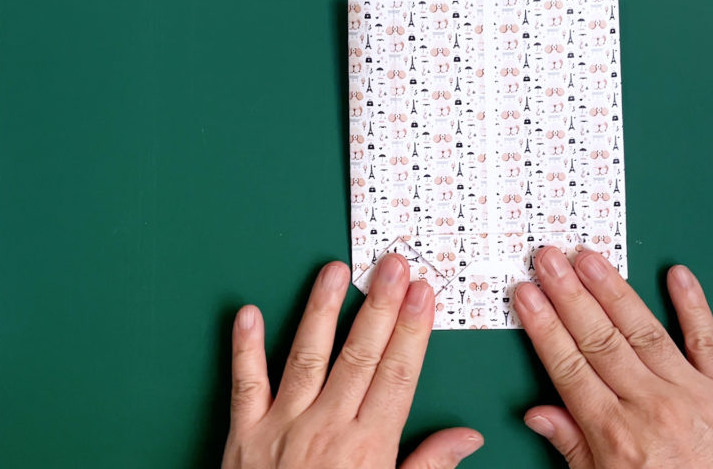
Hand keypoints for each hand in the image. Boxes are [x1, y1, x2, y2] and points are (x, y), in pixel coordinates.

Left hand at [222, 254, 483, 468]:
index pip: (398, 374)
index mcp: (368, 447)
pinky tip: (247, 313)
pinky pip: (244, 384)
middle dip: (379, 305)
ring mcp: (282, 426)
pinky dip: (244, 348)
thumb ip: (428, 467)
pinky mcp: (244, 434)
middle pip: (359, 355)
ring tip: (335, 271)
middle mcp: (326, 428)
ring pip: (306, 356)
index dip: (413, 329)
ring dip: (321, 310)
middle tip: (392, 264)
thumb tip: (468, 437)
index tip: (424, 293)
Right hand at [514, 247, 712, 468]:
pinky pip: (707, 339)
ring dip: (612, 289)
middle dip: (569, 294)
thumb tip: (536, 413)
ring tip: (589, 257)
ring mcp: (692, 393)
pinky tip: (677, 274)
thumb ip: (573, 447)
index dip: (544, 326)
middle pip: (600, 340)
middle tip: (548, 258)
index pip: (569, 367)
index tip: (527, 295)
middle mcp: (652, 407)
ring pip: (643, 330)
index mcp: (617, 436)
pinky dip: (693, 305)